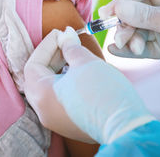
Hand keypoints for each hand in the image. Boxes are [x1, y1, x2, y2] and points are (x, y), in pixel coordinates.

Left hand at [23, 27, 153, 143]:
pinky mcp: (69, 125)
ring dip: (58, 70)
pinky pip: (58, 100)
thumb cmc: (104, 92)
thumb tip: (66, 35)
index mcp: (41, 95)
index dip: (47, 45)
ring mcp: (55, 121)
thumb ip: (70, 47)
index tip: (61, 33)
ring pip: (49, 90)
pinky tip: (79, 75)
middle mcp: (42, 111)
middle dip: (52, 57)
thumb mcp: (85, 62)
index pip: (33, 64)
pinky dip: (64, 84)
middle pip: (38, 78)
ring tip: (74, 56)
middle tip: (67, 42)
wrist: (125, 126)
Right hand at [99, 0, 159, 87]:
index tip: (109, 11)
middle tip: (118, 35)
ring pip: (138, 28)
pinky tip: (117, 51)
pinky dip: (130, 48)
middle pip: (137, 9)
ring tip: (127, 47)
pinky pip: (143, 44)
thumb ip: (146, 16)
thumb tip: (118, 8)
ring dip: (129, 37)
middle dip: (126, 22)